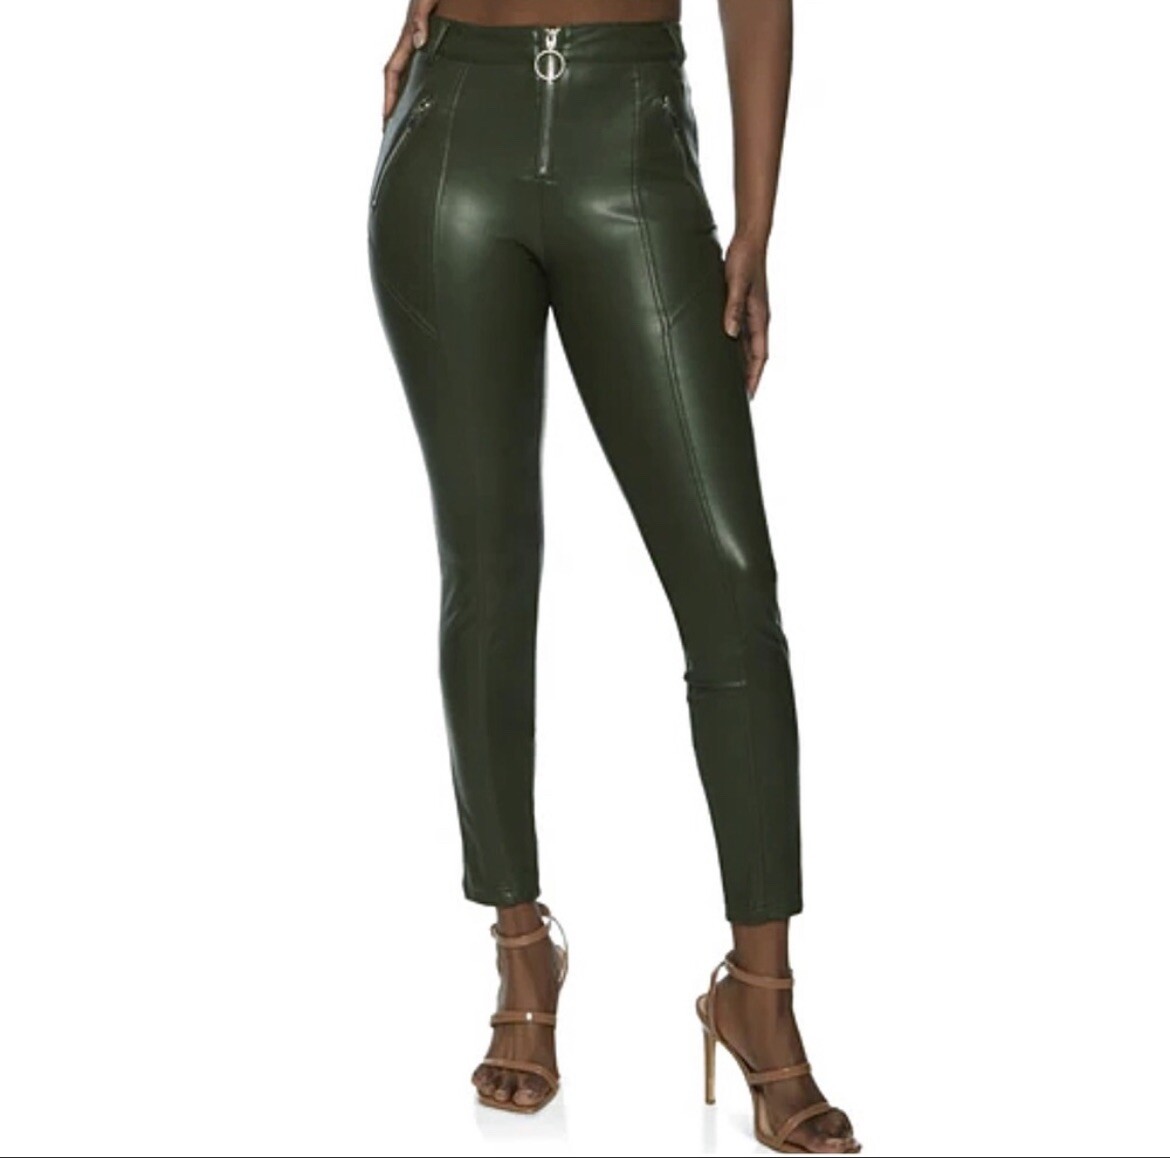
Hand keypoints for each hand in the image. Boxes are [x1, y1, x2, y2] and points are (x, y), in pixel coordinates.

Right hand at [383, 0, 437, 128]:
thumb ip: (422, 17)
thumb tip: (419, 41)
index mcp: (408, 37)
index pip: (393, 72)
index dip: (390, 95)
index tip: (387, 118)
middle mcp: (414, 45)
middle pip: (399, 81)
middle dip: (394, 106)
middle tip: (393, 132)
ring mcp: (425, 47)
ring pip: (413, 78)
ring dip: (409, 100)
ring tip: (410, 125)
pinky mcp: (439, 46)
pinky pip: (428, 73)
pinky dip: (426, 89)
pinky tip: (434, 104)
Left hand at [721, 231, 770, 399]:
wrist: (748, 240)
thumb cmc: (743, 260)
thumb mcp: (736, 283)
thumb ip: (733, 307)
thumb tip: (729, 333)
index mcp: (760, 318)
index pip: (760, 356)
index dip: (754, 377)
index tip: (749, 396)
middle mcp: (757, 320)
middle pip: (753, 357)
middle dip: (747, 378)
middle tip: (735, 398)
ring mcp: (750, 314)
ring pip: (745, 347)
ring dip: (739, 365)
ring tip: (727, 383)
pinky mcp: (740, 307)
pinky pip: (738, 335)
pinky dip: (732, 349)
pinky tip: (720, 355)